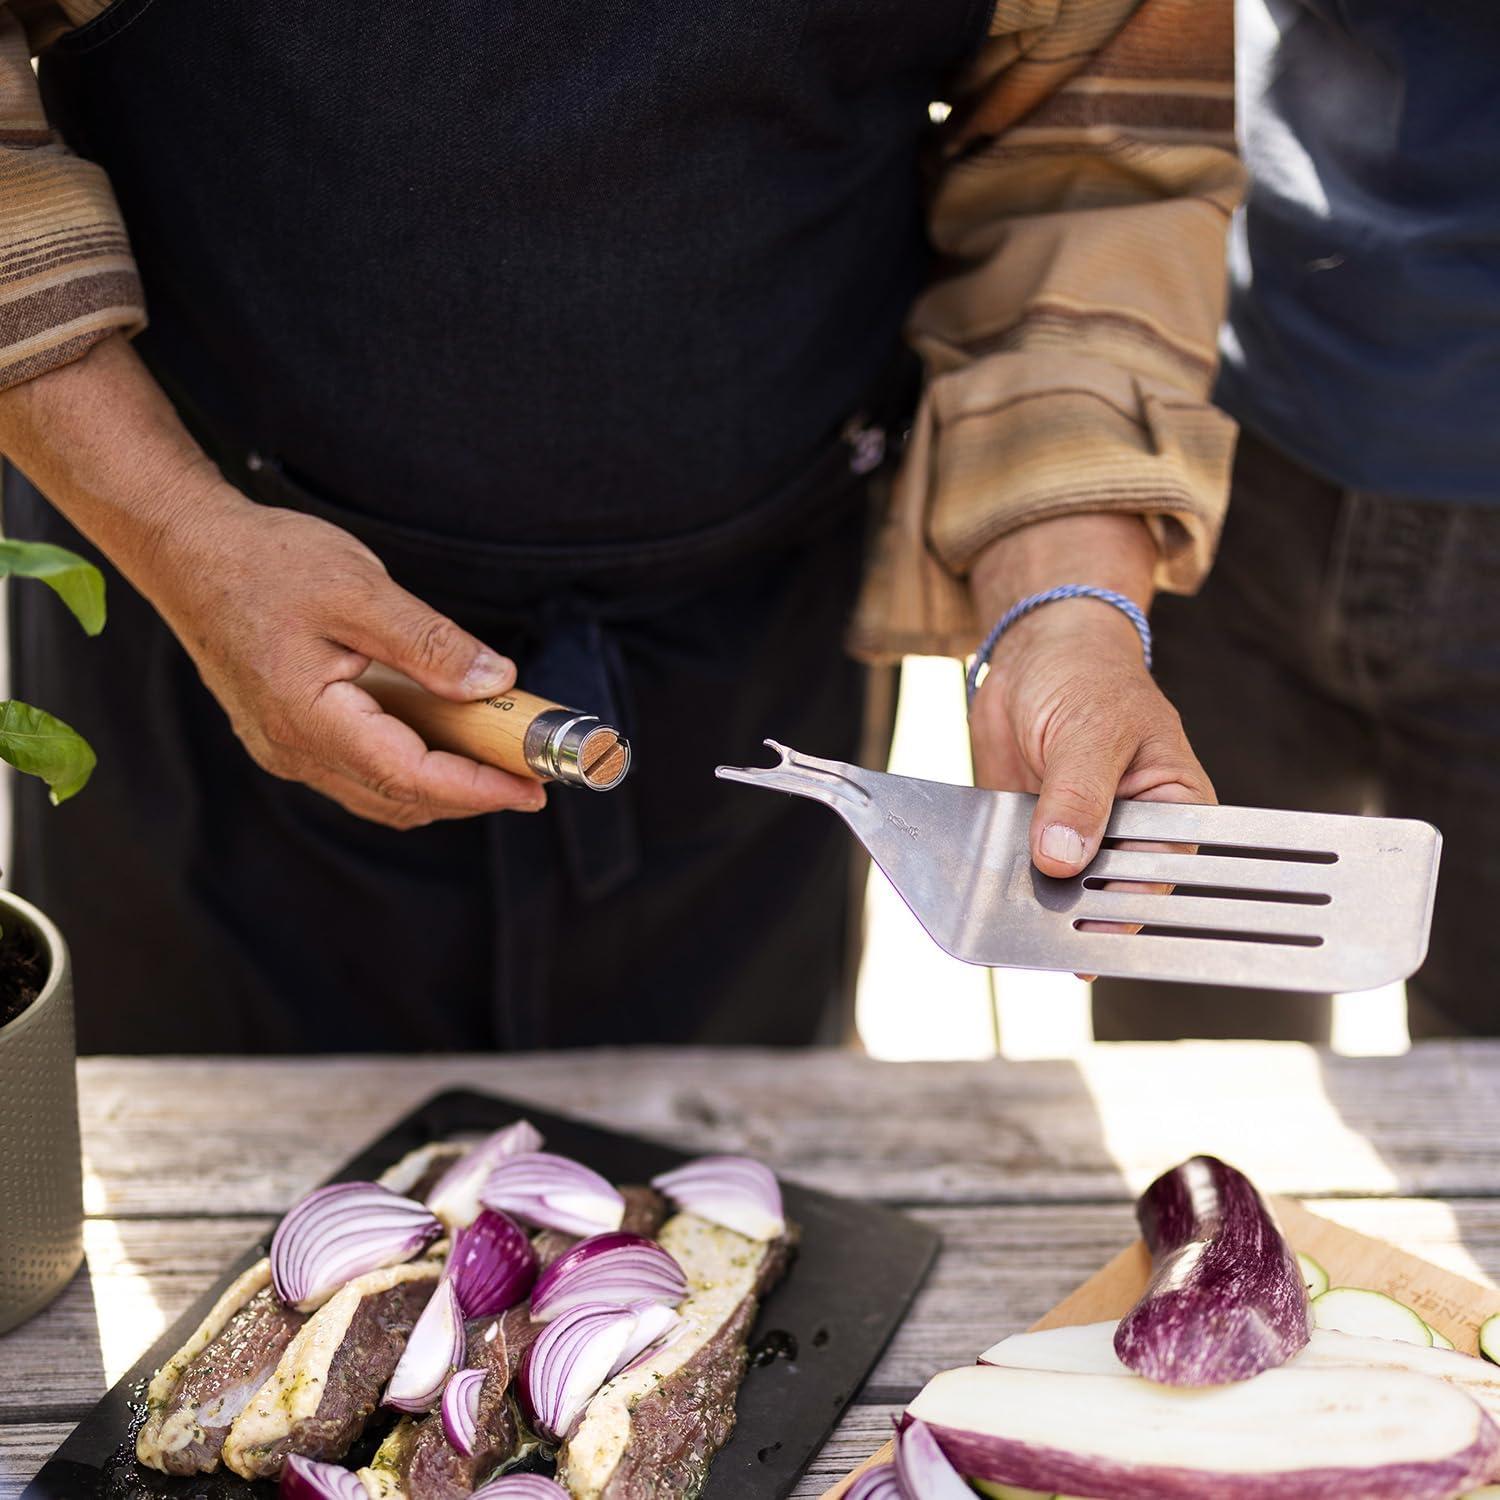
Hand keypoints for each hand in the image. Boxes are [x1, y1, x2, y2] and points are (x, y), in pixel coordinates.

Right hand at [0, 335, 543, 828]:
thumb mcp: (360, 591)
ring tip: (497, 756)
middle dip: (472, 793)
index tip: (533, 786)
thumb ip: (429, 643)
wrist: (187, 550)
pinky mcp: (286, 736)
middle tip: (530, 772)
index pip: (412, 778)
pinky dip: (410, 768)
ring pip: (380, 794)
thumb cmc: (265, 562)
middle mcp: (292, 750)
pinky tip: (443, 738)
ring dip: (442, 786)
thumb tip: (494, 682)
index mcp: (309, 719)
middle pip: (401, 798)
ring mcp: (285, 749)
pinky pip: (360, 773)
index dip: (479, 788)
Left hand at [966, 514, 1214, 878]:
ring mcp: (1083, 839)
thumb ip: (1079, 795)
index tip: (1092, 919)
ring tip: (1015, 899)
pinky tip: (993, 882)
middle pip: (1112, 892)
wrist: (1034, 656)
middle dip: (1078, 902)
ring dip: (1038, 894)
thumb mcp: (1090, 730)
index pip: (1161, 873)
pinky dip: (1008, 879)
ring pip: (1065, 888)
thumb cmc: (1088, 677)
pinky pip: (1025, 873)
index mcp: (1176, 809)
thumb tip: (1063, 855)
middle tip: (1044, 908)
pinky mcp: (1038, 837)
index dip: (1129, 903)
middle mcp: (1134, 833)